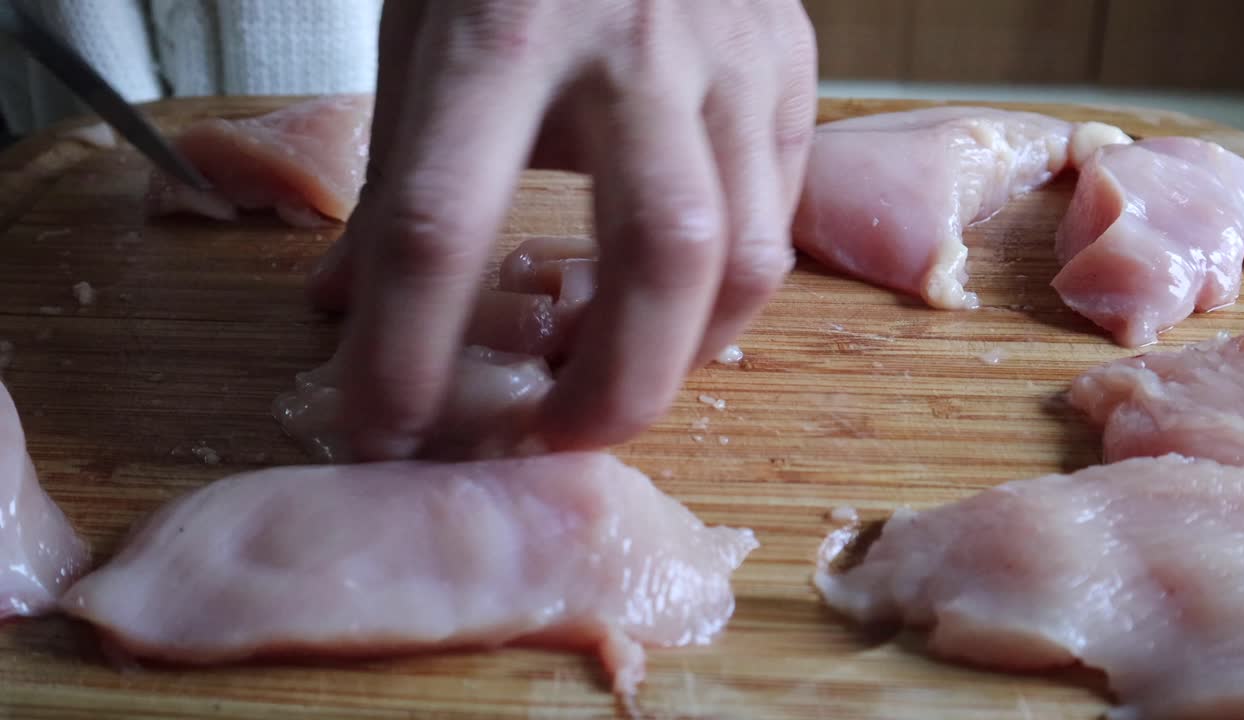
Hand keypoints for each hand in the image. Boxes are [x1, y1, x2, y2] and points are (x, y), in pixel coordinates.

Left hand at [307, 0, 816, 459]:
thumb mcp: (421, 36)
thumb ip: (392, 177)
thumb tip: (346, 305)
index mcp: (500, 30)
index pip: (441, 226)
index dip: (404, 355)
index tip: (382, 435)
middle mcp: (631, 45)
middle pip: (656, 259)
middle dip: (607, 391)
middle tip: (550, 443)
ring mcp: (731, 54)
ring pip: (745, 253)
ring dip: (682, 354)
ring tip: (618, 379)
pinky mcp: (789, 65)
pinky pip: (778, 215)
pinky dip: (727, 292)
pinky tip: (678, 306)